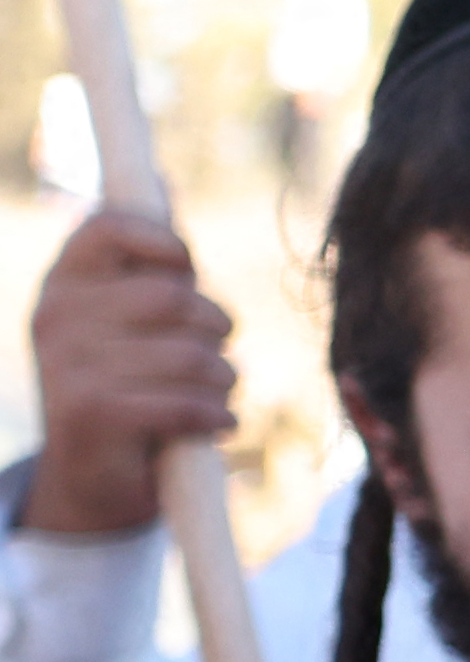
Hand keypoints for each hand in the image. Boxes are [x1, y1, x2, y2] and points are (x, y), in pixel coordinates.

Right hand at [27, 210, 237, 539]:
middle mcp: (54, 317)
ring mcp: (67, 366)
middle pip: (174, 298)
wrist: (93, 482)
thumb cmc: (130, 386)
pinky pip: (186, 402)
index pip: (109, 225)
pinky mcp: (91, 414)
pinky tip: (213, 425)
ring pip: (191, 355)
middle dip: (216, 331)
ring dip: (223, 381)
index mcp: (64, 283)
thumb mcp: (134, 317)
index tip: (187, 274)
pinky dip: (215, 417)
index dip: (167, 245)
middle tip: (212, 358)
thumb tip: (163, 178)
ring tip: (210, 397)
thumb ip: (150, 258)